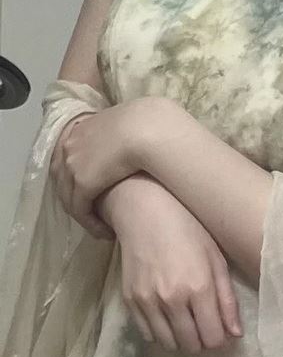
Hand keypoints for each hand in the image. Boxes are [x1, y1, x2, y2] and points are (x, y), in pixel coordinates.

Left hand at [50, 97, 175, 236]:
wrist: (147, 130)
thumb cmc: (147, 126)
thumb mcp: (127, 125)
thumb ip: (119, 134)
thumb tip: (127, 140)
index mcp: (81, 130)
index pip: (67, 154)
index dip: (73, 172)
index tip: (87, 186)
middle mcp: (71, 147)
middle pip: (61, 177)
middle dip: (72, 196)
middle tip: (89, 212)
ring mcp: (73, 165)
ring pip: (69, 197)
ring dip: (83, 215)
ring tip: (98, 226)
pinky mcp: (83, 183)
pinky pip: (80, 209)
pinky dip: (91, 223)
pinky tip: (104, 231)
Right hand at [100, 174, 242, 353]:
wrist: (145, 212)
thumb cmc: (189, 230)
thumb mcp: (216, 259)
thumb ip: (227, 299)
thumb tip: (235, 334)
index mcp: (199, 288)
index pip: (214, 338)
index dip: (221, 339)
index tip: (222, 330)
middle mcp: (172, 300)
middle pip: (191, 346)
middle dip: (203, 342)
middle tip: (206, 327)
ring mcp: (148, 302)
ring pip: (168, 345)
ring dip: (182, 340)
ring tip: (188, 324)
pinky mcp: (130, 301)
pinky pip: (148, 335)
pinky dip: (161, 334)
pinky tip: (169, 318)